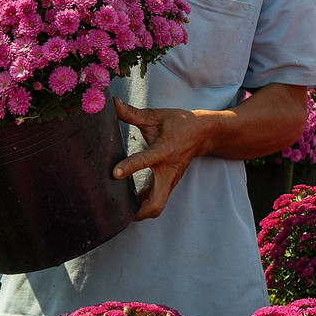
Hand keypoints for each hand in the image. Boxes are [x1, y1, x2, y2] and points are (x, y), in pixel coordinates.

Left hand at [112, 99, 211, 220]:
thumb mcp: (156, 116)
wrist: (202, 133)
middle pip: (157, 203)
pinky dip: (143, 203)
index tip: (115, 173)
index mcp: (164, 151)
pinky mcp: (169, 184)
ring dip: (139, 211)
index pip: (146, 161)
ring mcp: (170, 181)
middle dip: (139, 212)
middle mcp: (168, 171)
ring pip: (157, 205)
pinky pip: (156, 200)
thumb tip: (112, 104)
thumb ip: (132, 113)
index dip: (130, 167)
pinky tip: (128, 199)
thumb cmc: (178, 124)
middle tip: (118, 211)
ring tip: (118, 208)